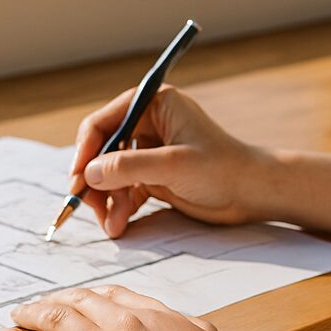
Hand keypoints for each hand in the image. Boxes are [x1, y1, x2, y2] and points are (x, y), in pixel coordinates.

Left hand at [0, 285, 256, 330]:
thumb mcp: (198, 330)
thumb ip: (175, 320)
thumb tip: (168, 320)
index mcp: (145, 311)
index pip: (109, 294)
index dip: (88, 295)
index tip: (76, 297)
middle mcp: (117, 322)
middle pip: (76, 302)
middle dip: (53, 301)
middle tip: (37, 305)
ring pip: (53, 321)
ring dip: (30, 315)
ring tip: (14, 318)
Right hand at [70, 84, 268, 236]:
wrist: (253, 193)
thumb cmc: (223, 169)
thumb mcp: (174, 166)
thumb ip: (129, 167)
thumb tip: (88, 173)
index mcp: (155, 104)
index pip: (105, 121)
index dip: (86, 150)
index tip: (77, 179)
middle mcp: (149, 123)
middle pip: (103, 149)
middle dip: (94, 180)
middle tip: (88, 207)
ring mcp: (151, 150)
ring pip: (111, 173)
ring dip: (106, 199)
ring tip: (111, 226)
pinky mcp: (154, 175)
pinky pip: (125, 189)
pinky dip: (119, 207)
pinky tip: (119, 226)